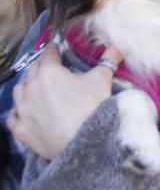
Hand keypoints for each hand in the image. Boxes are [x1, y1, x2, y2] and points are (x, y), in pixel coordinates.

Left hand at [7, 46, 117, 160]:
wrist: (83, 142)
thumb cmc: (92, 106)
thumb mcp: (102, 80)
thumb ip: (108, 61)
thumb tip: (117, 47)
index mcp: (49, 72)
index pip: (48, 54)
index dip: (54, 49)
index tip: (57, 48)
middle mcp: (30, 87)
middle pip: (32, 70)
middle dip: (40, 66)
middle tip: (49, 67)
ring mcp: (23, 109)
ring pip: (18, 91)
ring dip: (26, 86)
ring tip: (35, 87)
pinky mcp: (21, 128)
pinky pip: (13, 116)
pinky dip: (18, 111)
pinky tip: (24, 110)